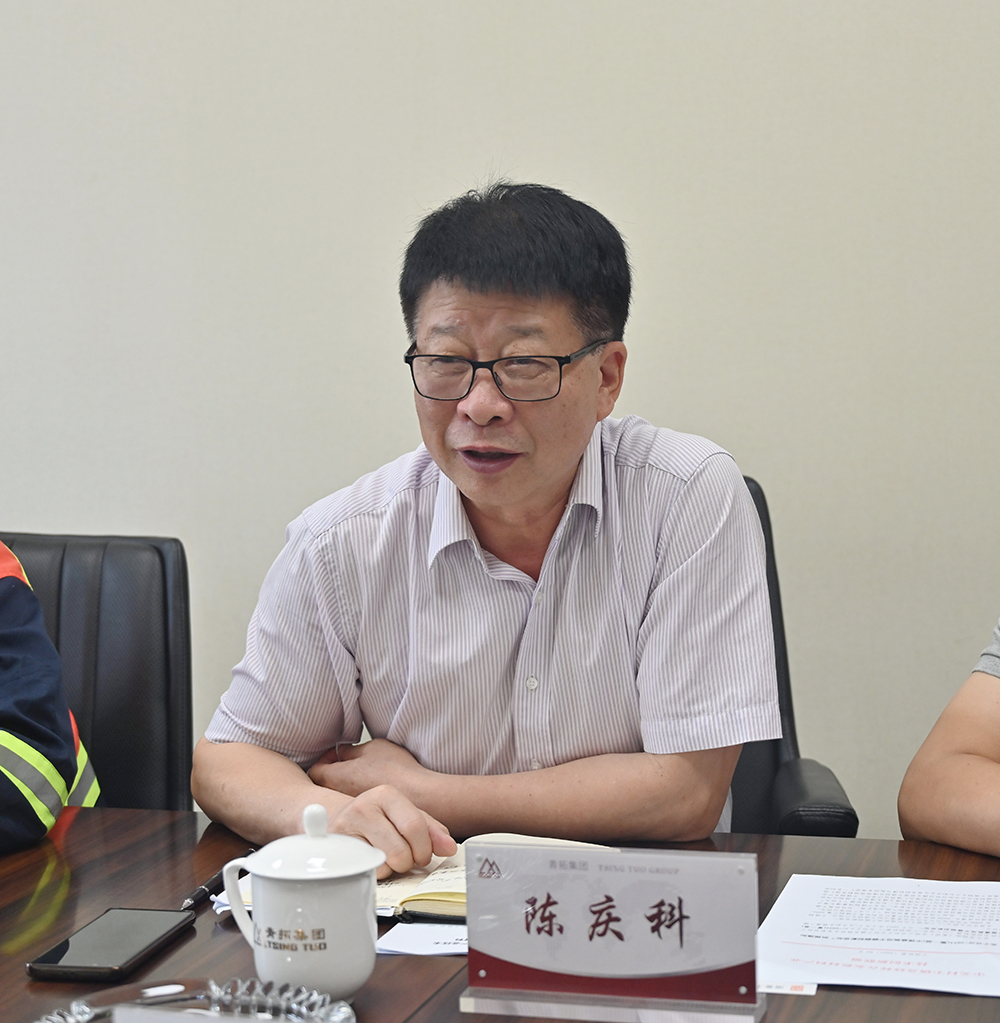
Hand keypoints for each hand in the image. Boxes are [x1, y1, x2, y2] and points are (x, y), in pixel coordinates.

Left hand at [309, 738, 428, 800]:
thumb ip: (351, 750)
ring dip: (349, 789)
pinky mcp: (367, 820)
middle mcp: (340, 796)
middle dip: (335, 775)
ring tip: (365, 780)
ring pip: (341, 798)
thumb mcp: (372, 748)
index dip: (325, 759)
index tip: (337, 754)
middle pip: (326, 786)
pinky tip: (377, 795)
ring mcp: (352, 809)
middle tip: (350, 767)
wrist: (420, 796)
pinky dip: (361, 802)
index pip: (316, 770)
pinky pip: (356, 809)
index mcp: (338, 777)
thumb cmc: (397, 770)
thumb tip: (341, 752)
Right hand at [328, 784, 456, 877]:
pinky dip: (374, 873)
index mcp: (386, 794)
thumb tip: (450, 847)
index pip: (415, 826)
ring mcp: (346, 828)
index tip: (424, 855)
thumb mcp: (406, 816)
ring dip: (391, 869)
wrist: (339, 822)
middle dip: (409, 862)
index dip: (424, 848)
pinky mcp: (335, 850)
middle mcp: (364, 806)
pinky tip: (370, 861)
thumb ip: (431, 830)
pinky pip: (364, 872)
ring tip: (387, 858)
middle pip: (400, 850)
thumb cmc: (378, 820)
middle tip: (406, 859)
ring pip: (382, 864)